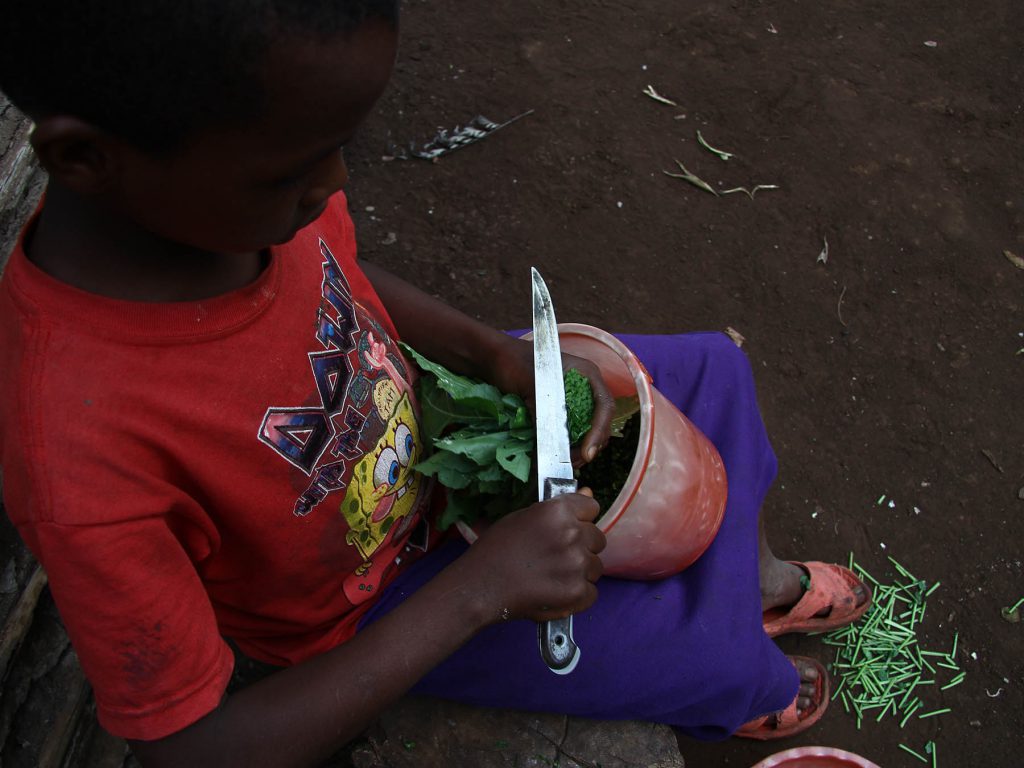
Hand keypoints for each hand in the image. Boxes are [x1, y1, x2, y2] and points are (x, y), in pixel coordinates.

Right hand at [458, 490, 605, 622]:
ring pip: (595, 566)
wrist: (481, 586)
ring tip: (552, 575)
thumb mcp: (523, 517)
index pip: (591, 508)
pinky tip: (555, 592)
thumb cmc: (497, 549)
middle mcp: (572, 534)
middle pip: (597, 538)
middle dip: (581, 546)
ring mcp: (577, 564)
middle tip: (555, 556)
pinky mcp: (577, 592)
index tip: (570, 528)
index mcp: (558, 511)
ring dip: (580, 571)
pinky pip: (591, 592)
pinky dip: (577, 595)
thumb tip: (588, 492)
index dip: (580, 519)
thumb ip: (559, 508)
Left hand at [488, 337, 614, 465]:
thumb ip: (543, 407)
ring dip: (580, 449)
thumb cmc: (512, 361)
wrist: (494, 359)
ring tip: (564, 464)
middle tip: (573, 464)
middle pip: (599, 422)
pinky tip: (556, 456)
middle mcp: (585, 388)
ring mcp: (574, 401)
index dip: (599, 431)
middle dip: (590, 445)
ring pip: (587, 431)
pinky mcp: (560, 412)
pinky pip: (571, 433)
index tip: (588, 452)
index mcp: (585, 374)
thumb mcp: (529, 382)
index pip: (604, 406)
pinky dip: (567, 446)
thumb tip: (552, 439)